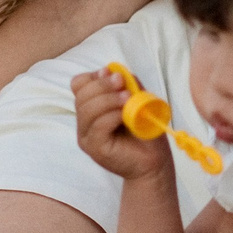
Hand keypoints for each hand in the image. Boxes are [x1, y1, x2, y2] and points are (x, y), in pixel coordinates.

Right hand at [71, 67, 169, 181]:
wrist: (154, 161)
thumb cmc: (145, 132)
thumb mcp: (138, 101)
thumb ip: (127, 85)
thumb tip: (112, 71)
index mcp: (91, 108)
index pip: (78, 84)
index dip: (95, 77)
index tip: (116, 77)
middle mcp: (84, 122)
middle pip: (81, 94)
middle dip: (103, 85)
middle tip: (124, 85)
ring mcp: (86, 137)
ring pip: (87, 109)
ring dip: (109, 99)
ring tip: (128, 100)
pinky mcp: (94, 149)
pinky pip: (97, 125)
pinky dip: (112, 116)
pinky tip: (125, 116)